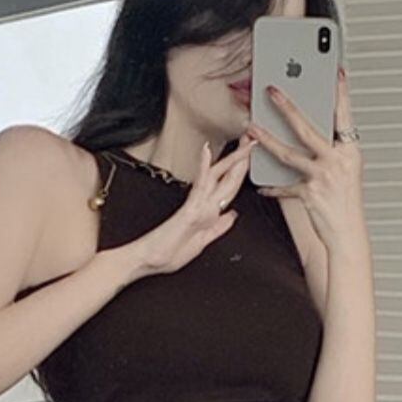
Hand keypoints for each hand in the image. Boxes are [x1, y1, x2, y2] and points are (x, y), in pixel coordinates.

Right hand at [122, 133, 256, 278]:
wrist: (149, 260)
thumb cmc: (168, 254)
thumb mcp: (203, 242)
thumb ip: (218, 228)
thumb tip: (232, 215)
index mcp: (209, 213)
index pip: (230, 188)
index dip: (242, 173)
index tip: (251, 160)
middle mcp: (204, 205)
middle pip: (228, 178)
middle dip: (242, 160)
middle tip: (252, 140)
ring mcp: (197, 205)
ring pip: (218, 177)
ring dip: (233, 160)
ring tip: (245, 142)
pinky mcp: (189, 209)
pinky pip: (199, 186)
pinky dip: (204, 168)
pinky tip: (207, 152)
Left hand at [249, 66, 366, 255]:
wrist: (347, 235)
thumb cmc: (346, 204)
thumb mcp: (347, 170)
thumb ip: (333, 150)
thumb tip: (317, 132)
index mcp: (351, 151)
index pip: (344, 115)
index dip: (339, 93)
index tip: (334, 71)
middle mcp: (338, 161)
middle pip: (309, 129)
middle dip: (288, 107)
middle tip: (272, 91)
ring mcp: (323, 177)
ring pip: (290, 154)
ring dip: (267, 140)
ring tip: (252, 128)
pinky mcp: (308, 194)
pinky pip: (284, 186)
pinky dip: (272, 186)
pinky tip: (261, 184)